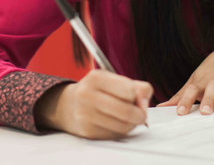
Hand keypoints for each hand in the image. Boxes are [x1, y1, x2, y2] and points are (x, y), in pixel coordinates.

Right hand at [35, 70, 152, 139]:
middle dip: (140, 115)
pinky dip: (120, 131)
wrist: (69, 105)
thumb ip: (137, 87)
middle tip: (140, 114)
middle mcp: (87, 95)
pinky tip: (113, 123)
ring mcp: (85, 114)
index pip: (129, 91)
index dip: (137, 96)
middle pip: (127, 111)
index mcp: (96, 78)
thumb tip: (144, 103)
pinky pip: (115, 135)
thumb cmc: (97, 91)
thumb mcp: (114, 81)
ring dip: (131, 124)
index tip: (135, 97)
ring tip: (125, 118)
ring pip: (123, 126)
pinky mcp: (87, 131)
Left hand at [158, 43, 213, 114]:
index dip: (185, 101)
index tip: (180, 111)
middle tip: (204, 111)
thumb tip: (162, 107)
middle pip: (210, 90)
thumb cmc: (209, 72)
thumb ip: (180, 95)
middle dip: (207, 100)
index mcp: (200, 82)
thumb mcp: (194, 81)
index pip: (191, 90)